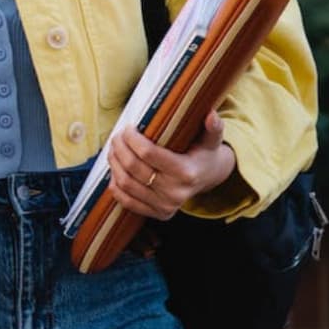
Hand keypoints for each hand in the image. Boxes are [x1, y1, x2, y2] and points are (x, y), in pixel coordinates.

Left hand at [107, 110, 236, 220]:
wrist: (208, 178)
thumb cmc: (204, 154)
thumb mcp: (211, 140)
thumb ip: (213, 128)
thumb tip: (211, 115)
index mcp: (187, 173)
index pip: (148, 153)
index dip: (132, 138)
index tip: (127, 128)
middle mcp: (176, 193)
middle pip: (133, 167)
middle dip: (120, 148)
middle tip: (117, 136)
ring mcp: (166, 206)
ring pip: (125, 183)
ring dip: (114, 164)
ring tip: (114, 149)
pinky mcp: (158, 214)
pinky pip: (126, 201)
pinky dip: (115, 184)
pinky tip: (116, 170)